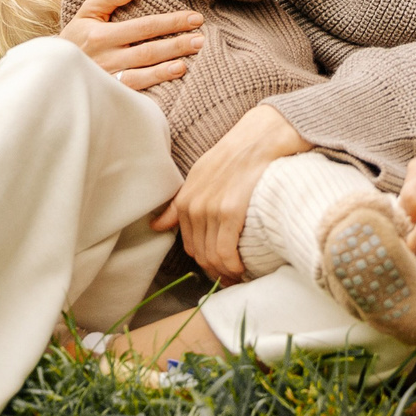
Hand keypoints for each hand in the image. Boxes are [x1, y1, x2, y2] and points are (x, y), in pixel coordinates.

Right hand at [60, 0, 202, 90]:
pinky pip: (137, 87)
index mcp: (101, 34)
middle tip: (201, 37)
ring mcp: (109, 77)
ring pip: (145, 70)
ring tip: (191, 56)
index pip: (144, 26)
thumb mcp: (86, 12)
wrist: (53, 72)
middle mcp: (106, 56)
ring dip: (170, 63)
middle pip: (149, 48)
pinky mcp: (111, 93)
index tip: (194, 17)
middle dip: (177, 42)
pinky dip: (157, 80)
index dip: (171, 21)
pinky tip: (176, 74)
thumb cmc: (75, 39)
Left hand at [154, 104, 311, 279]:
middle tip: (235, 278)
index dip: (206, 263)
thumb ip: (178, 204)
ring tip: (241, 275)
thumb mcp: (199, 176)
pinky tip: (244, 268)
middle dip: (217, 272)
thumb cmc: (235, 156)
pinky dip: (233, 267)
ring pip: (212, 257)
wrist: (261, 137)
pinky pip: (225, 252)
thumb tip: (155, 225)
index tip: (222, 269)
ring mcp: (211, 209)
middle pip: (201, 255)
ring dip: (226, 273)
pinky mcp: (230, 212)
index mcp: (186, 199)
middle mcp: (194, 206)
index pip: (190, 246)